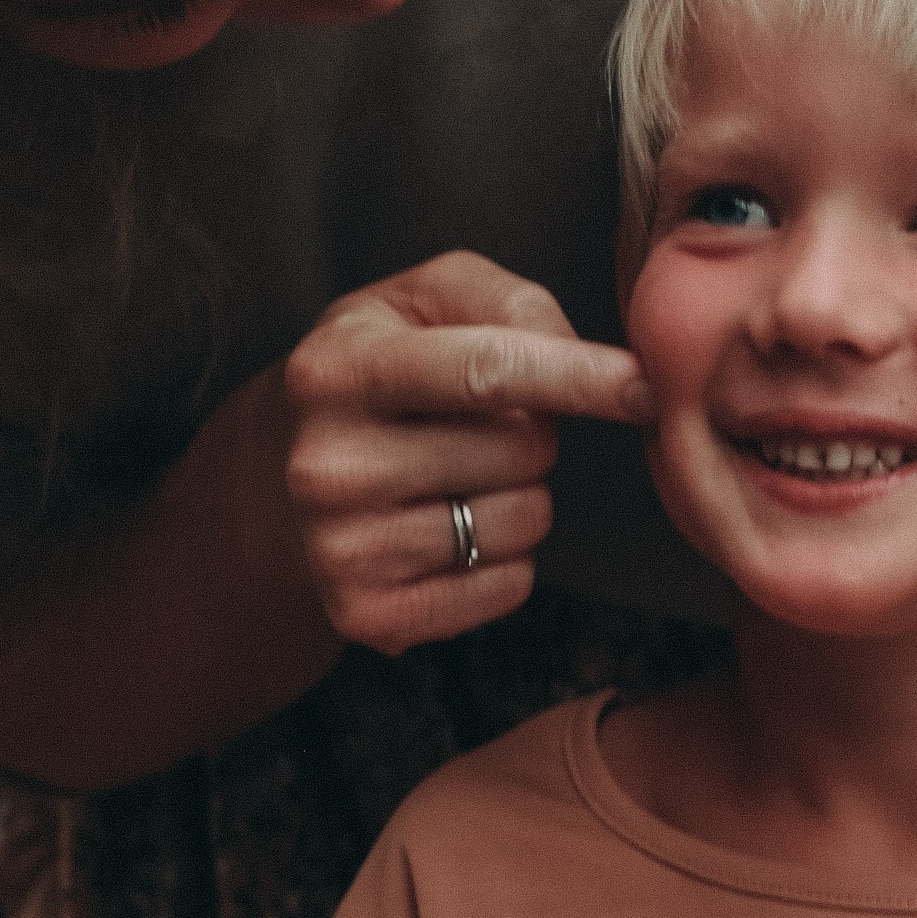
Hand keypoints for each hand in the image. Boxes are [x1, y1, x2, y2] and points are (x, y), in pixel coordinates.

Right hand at [282, 253, 652, 655]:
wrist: (273, 480)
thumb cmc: (373, 371)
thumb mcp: (418, 301)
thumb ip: (506, 301)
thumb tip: (586, 361)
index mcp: (339, 369)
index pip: (484, 370)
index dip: (576, 377)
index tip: (644, 386)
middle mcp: (329, 464)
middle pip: (520, 450)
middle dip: (531, 433)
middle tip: (476, 426)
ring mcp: (344, 549)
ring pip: (523, 522)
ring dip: (521, 497)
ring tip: (456, 477)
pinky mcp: (370, 616)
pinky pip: (507, 587)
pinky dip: (504, 560)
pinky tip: (449, 530)